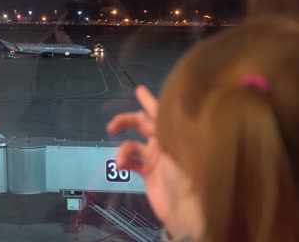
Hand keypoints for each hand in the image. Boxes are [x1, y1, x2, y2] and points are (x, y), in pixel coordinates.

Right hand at [107, 86, 192, 237]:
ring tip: (121, 161)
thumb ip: (169, 130)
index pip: (160, 112)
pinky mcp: (146, 172)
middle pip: (141, 124)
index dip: (149, 101)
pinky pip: (130, 161)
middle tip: (112, 126)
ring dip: (122, 150)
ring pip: (131, 145)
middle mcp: (164, 142)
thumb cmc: (186, 177)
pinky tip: (121, 167)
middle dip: (125, 122)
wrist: (184, 209)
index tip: (138, 90)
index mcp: (174, 134)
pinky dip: (123, 162)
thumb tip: (158, 111)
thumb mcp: (180, 149)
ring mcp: (154, 158)